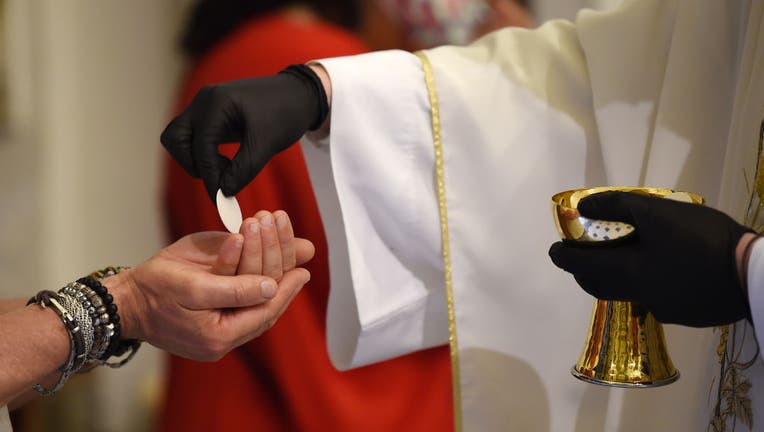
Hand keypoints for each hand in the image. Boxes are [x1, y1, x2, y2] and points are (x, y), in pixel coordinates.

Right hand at [111, 215, 313, 360]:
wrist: (123, 299)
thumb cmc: (153, 289)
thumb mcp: (193, 286)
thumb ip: (234, 288)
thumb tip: (271, 286)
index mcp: (219, 337)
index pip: (265, 311)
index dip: (286, 289)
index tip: (304, 269)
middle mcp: (223, 337)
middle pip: (263, 302)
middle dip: (276, 265)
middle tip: (284, 237)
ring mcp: (219, 329)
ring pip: (256, 298)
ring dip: (268, 263)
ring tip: (275, 234)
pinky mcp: (215, 317)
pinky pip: (244, 296)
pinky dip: (255, 271)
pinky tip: (266, 253)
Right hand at [160, 65, 328, 199]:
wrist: (299, 95)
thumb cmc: (286, 112)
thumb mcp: (267, 143)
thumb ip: (244, 169)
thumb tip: (222, 192)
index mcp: (216, 103)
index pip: (200, 147)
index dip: (210, 177)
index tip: (221, 200)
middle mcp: (204, 101)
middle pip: (175, 139)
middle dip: (194, 164)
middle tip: (222, 177)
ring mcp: (204, 106)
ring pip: (179, 138)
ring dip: (195, 160)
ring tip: (226, 169)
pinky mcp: (209, 115)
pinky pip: (193, 137)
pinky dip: (203, 154)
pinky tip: (227, 163)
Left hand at [548, 191, 752, 326]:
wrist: (752, 275)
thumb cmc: (702, 239)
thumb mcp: (658, 212)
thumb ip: (617, 207)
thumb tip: (584, 207)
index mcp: (626, 272)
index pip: (580, 267)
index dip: (563, 257)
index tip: (554, 251)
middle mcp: (638, 295)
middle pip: (599, 287)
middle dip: (584, 273)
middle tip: (583, 258)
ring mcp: (663, 308)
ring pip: (628, 294)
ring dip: (617, 279)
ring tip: (625, 260)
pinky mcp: (685, 314)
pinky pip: (656, 299)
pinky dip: (648, 284)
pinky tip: (665, 270)